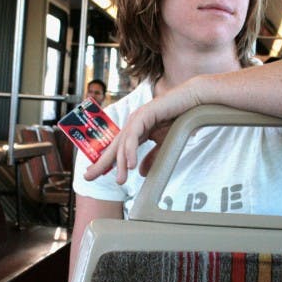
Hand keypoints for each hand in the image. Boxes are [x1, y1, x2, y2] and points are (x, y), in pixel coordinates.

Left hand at [84, 82, 200, 184]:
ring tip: (119, 179)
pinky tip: (131, 164)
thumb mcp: (163, 144)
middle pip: (114, 146)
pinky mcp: (145, 114)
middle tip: (89, 177)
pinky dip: (131, 150)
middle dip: (101, 162)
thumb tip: (140, 173)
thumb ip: (152, 157)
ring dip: (120, 162)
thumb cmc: (179, 119)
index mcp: (136, 130)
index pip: (118, 149)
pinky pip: (134, 135)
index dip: (106, 162)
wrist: (193, 102)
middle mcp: (133, 123)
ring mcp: (137, 118)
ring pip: (123, 143)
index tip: (94, 174)